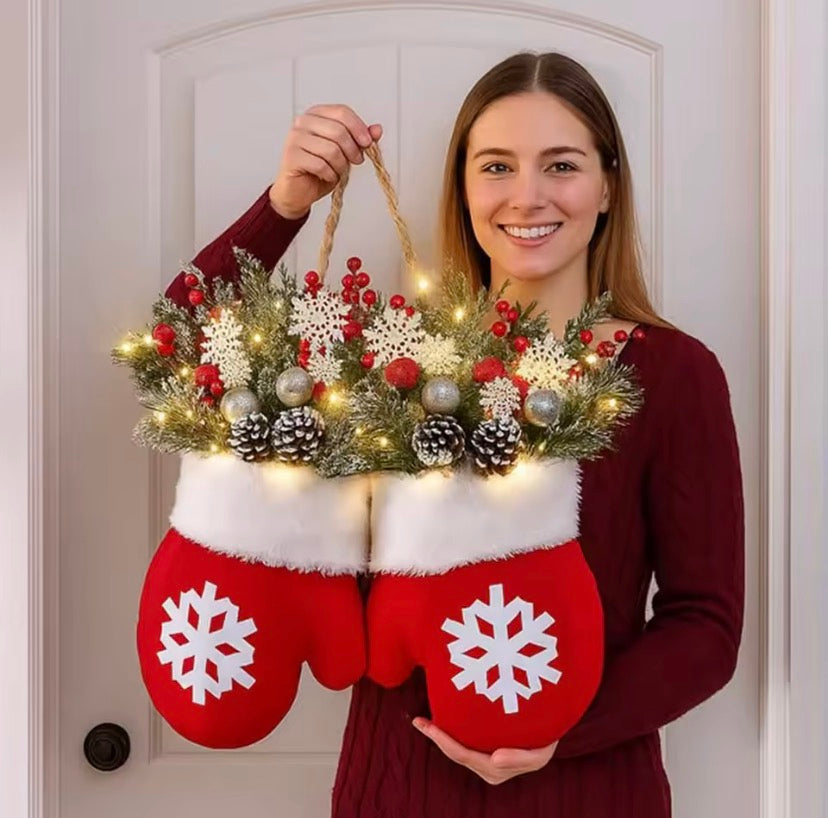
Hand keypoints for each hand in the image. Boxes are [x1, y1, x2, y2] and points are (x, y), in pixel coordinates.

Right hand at [269, 104, 382, 219]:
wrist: (298, 191)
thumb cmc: (320, 170)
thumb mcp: (345, 153)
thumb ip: (360, 140)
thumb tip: (377, 129)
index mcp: (316, 115)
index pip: (342, 112)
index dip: (359, 127)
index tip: (368, 143)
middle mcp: (303, 122)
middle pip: (338, 131)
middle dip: (353, 150)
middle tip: (356, 161)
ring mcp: (295, 138)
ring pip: (331, 150)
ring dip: (341, 165)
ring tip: (339, 171)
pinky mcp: (292, 157)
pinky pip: (321, 165)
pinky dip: (330, 175)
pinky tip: (327, 176)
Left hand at [413, 718, 557, 785]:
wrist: (551, 730)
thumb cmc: (545, 740)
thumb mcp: (539, 753)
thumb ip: (519, 758)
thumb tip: (494, 757)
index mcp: (495, 769)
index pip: (463, 755)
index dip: (443, 741)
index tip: (429, 726)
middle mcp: (488, 769)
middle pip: (456, 754)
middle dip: (436, 738)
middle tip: (418, 721)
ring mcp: (486, 762)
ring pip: (458, 750)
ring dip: (440, 737)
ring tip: (423, 721)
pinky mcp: (486, 751)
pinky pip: (465, 743)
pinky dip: (452, 734)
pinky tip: (440, 722)